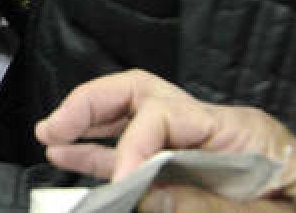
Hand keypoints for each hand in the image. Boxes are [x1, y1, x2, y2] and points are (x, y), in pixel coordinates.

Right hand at [37, 69, 295, 210]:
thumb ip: (210, 206)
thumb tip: (144, 192)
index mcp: (244, 133)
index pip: (166, 114)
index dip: (132, 144)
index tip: (119, 183)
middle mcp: (219, 129)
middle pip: (143, 94)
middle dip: (93, 106)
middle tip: (55, 128)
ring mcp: (205, 146)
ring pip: (134, 115)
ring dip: (89, 123)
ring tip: (51, 137)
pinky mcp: (197, 169)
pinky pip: (143, 152)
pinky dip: (105, 154)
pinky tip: (73, 157)